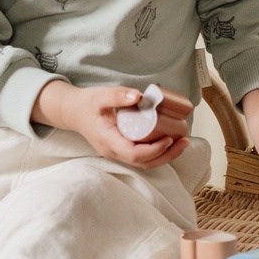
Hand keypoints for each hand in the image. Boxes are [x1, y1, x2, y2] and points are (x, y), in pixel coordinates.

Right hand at [59, 84, 194, 170]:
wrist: (73, 112)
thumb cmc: (87, 104)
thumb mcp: (100, 96)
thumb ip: (118, 95)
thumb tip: (139, 96)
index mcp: (108, 141)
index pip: (135, 153)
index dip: (155, 149)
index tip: (169, 138)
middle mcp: (113, 151)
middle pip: (144, 163)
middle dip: (167, 155)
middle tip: (185, 141)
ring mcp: (117, 153)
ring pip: (145, 163)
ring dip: (166, 156)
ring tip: (183, 143)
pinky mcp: (122, 150)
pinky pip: (142, 158)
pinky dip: (158, 153)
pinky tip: (171, 143)